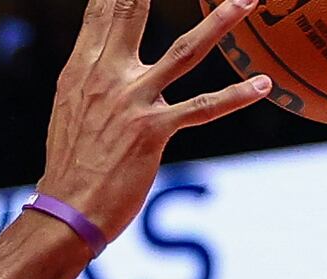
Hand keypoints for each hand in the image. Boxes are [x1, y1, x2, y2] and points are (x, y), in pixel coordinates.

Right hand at [36, 0, 272, 239]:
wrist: (65, 210)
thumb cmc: (71, 163)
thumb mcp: (72, 106)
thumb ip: (92, 72)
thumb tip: (102, 50)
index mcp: (84, 65)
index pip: (105, 7)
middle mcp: (107, 75)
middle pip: (133, 9)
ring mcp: (132, 101)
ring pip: (184, 51)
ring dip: (219, 23)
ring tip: (248, 0)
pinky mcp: (152, 132)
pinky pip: (201, 108)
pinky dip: (234, 96)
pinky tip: (260, 84)